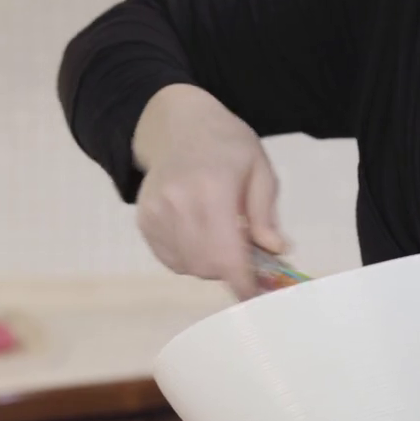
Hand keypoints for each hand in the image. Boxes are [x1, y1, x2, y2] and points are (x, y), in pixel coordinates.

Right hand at [131, 83, 289, 298]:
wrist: (178, 125)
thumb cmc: (227, 144)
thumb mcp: (259, 168)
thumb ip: (265, 213)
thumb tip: (275, 250)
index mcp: (212, 189)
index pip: (226, 253)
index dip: (242, 281)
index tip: (255, 296)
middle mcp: (178, 204)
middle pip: (207, 265)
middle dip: (230, 269)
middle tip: (246, 254)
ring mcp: (156, 214)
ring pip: (188, 266)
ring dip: (210, 264)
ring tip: (221, 234)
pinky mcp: (144, 221)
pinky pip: (171, 260)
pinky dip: (190, 258)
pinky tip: (200, 233)